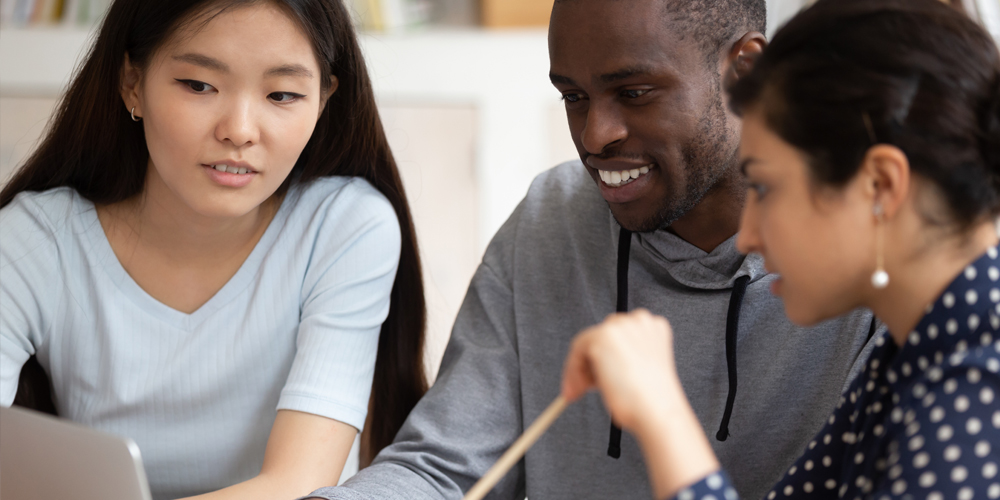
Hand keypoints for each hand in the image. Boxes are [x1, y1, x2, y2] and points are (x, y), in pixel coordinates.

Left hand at [561, 309, 720, 498]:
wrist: (657, 412)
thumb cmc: (656, 404)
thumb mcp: (645, 375)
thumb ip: (630, 362)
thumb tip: (606, 369)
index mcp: (655, 326)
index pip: (620, 334)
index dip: (604, 358)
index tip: (594, 379)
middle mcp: (639, 320)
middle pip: (601, 335)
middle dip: (589, 362)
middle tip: (581, 390)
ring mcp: (620, 327)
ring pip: (587, 343)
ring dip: (580, 368)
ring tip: (579, 392)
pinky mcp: (602, 338)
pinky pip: (578, 350)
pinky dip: (573, 371)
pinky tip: (577, 391)